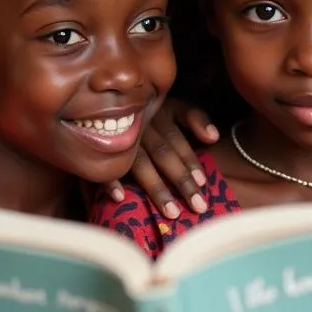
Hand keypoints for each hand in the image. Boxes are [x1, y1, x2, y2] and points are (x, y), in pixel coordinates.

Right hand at [102, 98, 217, 216]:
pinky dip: (110, 180)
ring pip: (140, 163)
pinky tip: (119, 197)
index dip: (190, 160)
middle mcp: (141, 123)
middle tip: (198, 207)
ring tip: (172, 213)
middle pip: (163, 153)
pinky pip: (103, 164)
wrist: (103, 98)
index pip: (176, 140)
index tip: (203, 183)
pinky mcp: (97, 147)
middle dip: (181, 181)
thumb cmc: (149, 109)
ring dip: (156, 188)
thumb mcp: (173, 106)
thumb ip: (195, 117)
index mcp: (159, 113)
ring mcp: (119, 135)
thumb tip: (214, 138)